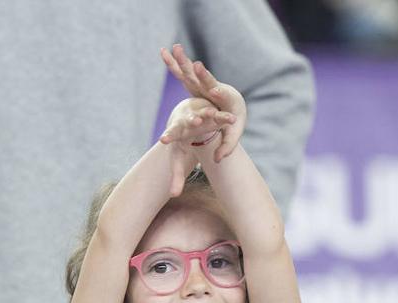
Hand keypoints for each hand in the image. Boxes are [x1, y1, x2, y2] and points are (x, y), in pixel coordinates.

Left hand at [159, 97, 235, 194]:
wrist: (187, 117)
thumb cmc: (182, 142)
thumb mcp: (178, 158)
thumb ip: (177, 177)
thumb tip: (173, 195)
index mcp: (177, 133)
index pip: (171, 134)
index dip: (168, 136)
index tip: (163, 139)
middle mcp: (187, 121)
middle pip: (188, 120)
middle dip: (191, 120)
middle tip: (195, 121)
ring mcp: (200, 116)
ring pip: (204, 114)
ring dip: (208, 114)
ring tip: (212, 113)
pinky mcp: (213, 116)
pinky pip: (220, 116)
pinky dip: (225, 117)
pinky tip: (233, 120)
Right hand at [161, 44, 246, 161]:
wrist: (233, 102)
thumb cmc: (233, 119)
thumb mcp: (233, 135)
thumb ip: (226, 147)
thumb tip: (218, 160)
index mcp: (227, 101)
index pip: (223, 97)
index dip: (219, 94)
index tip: (215, 90)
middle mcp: (215, 89)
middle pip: (208, 80)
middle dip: (202, 73)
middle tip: (197, 65)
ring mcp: (204, 84)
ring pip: (193, 71)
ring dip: (184, 61)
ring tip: (176, 48)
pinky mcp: (195, 82)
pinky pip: (182, 71)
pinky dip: (173, 62)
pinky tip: (163, 51)